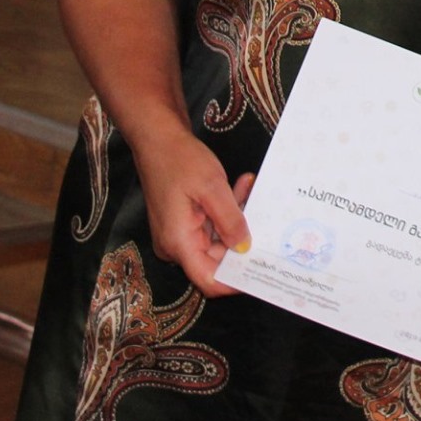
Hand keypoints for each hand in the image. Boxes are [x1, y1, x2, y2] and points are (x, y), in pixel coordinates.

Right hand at [130, 125, 255, 297]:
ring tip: (249, 188)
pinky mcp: (184, 222)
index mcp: (179, 242)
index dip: (235, 281)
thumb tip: (244, 248)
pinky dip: (227, 210)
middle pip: (217, 258)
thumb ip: (230, 221)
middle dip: (243, 238)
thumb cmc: (180, 160)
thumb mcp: (212, 188)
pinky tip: (240, 186)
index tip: (262, 271)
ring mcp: (179, 234)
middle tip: (263, 214)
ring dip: (237, 217)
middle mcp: (176, 245)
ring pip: (218, 238)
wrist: (157, 139)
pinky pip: (212, 225)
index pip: (208, 279)